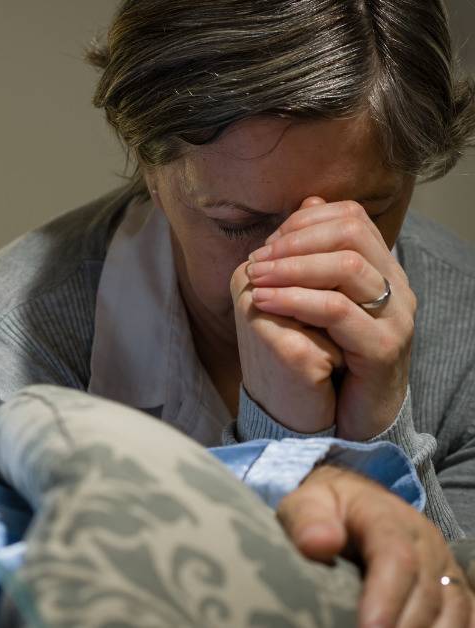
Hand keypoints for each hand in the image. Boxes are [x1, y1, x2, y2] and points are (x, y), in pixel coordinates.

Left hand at [243, 197, 414, 439]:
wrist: (352, 416)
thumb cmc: (329, 355)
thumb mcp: (316, 299)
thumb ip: (312, 256)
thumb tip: (307, 202)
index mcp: (381, 268)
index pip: (350, 218)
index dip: (303, 223)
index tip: (265, 244)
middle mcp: (396, 286)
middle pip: (351, 233)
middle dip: (295, 241)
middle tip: (255, 260)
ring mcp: (395, 317)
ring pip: (347, 267)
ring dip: (291, 267)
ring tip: (254, 278)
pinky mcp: (383, 348)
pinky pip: (338, 310)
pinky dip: (295, 300)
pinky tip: (263, 302)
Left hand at [280, 465, 473, 627]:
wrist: (354, 500)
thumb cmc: (327, 508)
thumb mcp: (306, 502)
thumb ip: (308, 520)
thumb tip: (318, 544)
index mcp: (388, 519)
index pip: (396, 558)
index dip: (386, 598)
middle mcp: (425, 543)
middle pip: (426, 592)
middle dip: (403, 627)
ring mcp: (443, 565)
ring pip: (453, 608)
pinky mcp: (452, 584)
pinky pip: (466, 613)